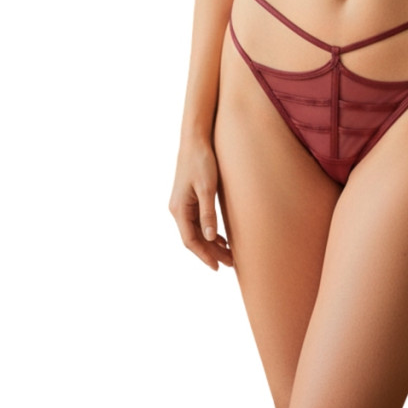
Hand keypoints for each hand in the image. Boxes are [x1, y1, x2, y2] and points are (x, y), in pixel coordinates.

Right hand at [169, 139, 233, 269]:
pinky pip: (197, 222)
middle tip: (230, 264)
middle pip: (194, 238)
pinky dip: (209, 232)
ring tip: (229, 255)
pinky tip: (221, 237)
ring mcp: (182, 205)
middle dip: (211, 252)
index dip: (204, 255)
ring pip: (196, 231)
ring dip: (211, 244)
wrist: (195, 140)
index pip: (190, 240)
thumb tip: (210, 237)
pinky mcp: (188, 199)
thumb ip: (208, 213)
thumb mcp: (207, 188)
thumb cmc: (201, 162)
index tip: (218, 267)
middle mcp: (178, 210)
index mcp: (180, 209)